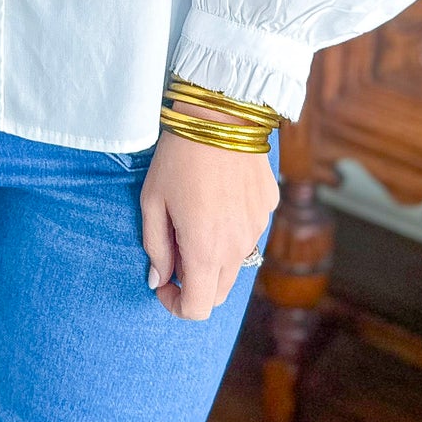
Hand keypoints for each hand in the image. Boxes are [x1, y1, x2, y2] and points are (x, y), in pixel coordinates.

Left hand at [140, 102, 279, 319]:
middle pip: (219, 292)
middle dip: (195, 284)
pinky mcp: (268, 206)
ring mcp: (258, 227)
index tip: (163, 284)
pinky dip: (232, 228)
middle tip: (175, 251)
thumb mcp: (153, 200)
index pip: (197, 308)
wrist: (221, 113)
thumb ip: (156, 246)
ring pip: (236, 261)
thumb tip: (159, 279)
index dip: (176, 305)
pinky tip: (219, 195)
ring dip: (215, 255)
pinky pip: (249, 231)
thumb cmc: (178, 156)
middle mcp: (237, 247)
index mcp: (206, 251)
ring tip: (196, 215)